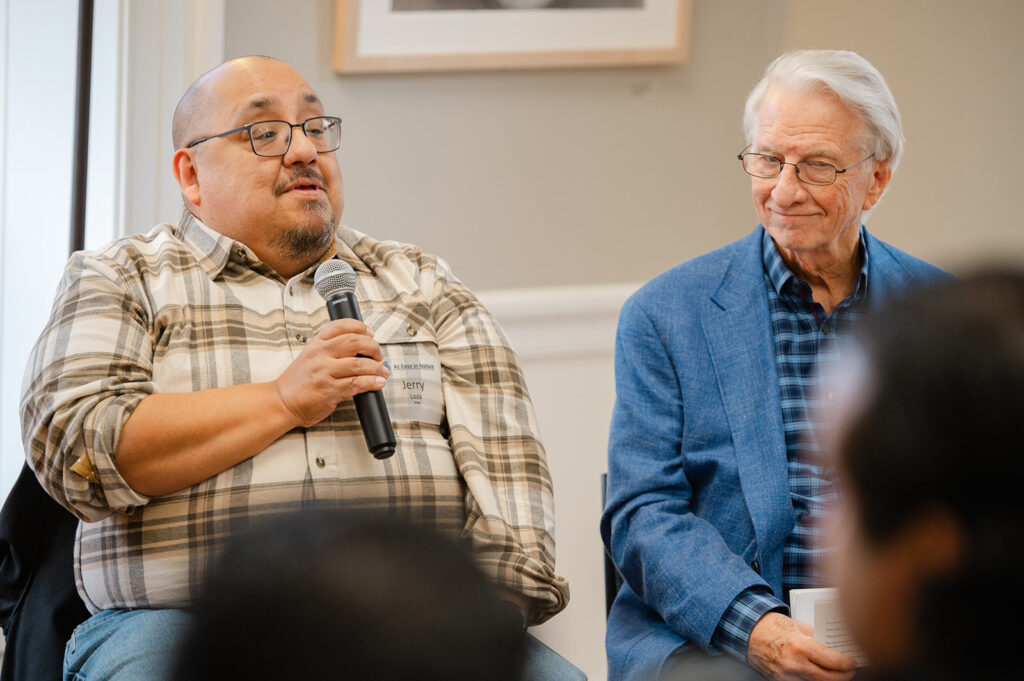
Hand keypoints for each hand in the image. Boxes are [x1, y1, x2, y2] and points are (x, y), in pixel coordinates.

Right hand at [274, 318, 388, 426]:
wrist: (282, 402)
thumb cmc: (297, 382)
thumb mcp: (309, 356)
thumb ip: (329, 349)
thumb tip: (359, 347)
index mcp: (316, 344)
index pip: (341, 326)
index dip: (360, 327)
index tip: (370, 333)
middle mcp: (320, 355)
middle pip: (354, 342)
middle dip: (373, 347)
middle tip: (379, 355)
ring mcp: (324, 372)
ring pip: (359, 364)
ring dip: (376, 368)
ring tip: (382, 371)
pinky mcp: (329, 390)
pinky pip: (356, 383)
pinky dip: (371, 382)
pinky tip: (377, 383)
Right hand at [747, 612, 856, 680]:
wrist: (747, 634)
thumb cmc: (770, 626)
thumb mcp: (796, 625)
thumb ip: (814, 638)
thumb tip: (828, 647)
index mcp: (800, 646)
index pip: (834, 662)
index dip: (848, 664)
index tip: (852, 662)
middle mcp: (794, 664)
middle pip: (830, 679)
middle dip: (844, 676)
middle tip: (849, 671)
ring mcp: (787, 676)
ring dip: (829, 680)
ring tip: (836, 675)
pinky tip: (819, 676)